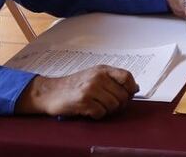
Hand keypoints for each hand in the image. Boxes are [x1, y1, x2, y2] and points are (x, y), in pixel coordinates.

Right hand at [14, 66, 137, 118]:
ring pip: (113, 106)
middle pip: (122, 96)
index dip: (130, 88)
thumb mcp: (94, 76)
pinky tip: (89, 110)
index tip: (128, 95)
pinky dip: (96, 115)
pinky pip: (101, 113)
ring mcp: (90, 89)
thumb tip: (134, 88)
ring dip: (106, 110)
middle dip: (118, 104)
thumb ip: (113, 80)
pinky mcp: (84, 101)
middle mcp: (98, 77)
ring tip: (96, 106)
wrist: (50, 92)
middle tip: (108, 105)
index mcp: (102, 70)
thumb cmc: (73, 85)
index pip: (127, 77)